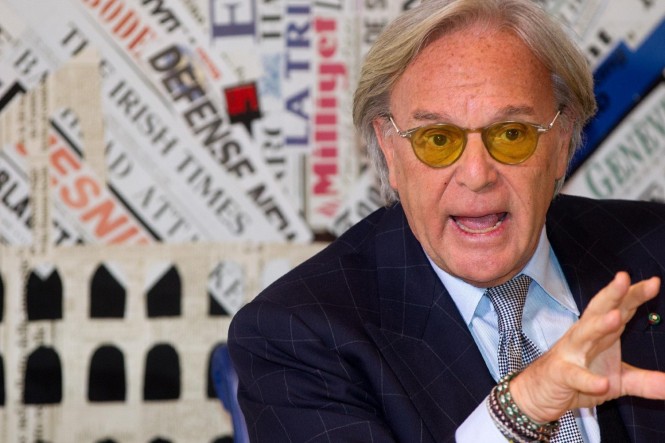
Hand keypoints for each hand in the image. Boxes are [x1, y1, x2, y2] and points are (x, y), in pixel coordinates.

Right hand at [510, 271, 664, 422]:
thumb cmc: (576, 380)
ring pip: (584, 335)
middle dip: (611, 295)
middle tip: (624, 278)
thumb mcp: (618, 382)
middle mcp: (584, 337)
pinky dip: (588, 380)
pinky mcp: (561, 374)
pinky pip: (575, 376)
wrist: (538, 394)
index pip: (618, 309)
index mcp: (600, 334)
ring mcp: (570, 354)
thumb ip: (646, 382)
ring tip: (615, 317)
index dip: (634, 295)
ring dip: (598, 326)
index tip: (654, 283)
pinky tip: (601, 383)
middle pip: (598, 311)